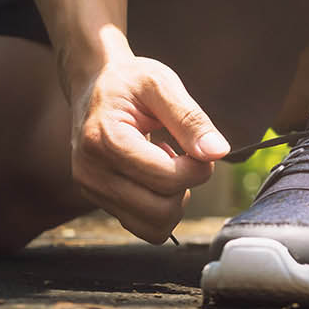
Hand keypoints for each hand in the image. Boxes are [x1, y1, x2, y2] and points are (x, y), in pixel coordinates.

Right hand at [67, 33, 227, 243]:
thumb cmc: (130, 82)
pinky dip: (158, 208)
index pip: (166, 179)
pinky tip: (155, 178)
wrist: (93, 84)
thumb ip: (190, 119)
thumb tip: (217, 152)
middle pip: (160, 210)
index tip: (199, 147)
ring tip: (168, 167)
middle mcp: (91, 172)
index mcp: (105, 140)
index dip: (198, 168)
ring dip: (173, 202)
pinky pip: (141, 226)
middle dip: (186, 187)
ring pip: (151, 227)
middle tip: (185, 158)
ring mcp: (91, 190)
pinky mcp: (98, 200)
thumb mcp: (162, 84)